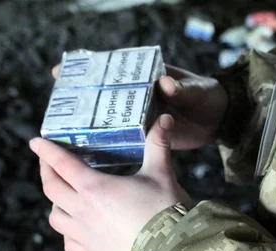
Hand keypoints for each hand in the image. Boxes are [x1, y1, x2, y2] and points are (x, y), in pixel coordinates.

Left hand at [29, 114, 191, 250]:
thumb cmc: (166, 212)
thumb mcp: (162, 174)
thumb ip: (158, 145)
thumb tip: (165, 119)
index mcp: (95, 188)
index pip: (62, 164)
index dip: (46, 151)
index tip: (36, 142)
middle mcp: (83, 212)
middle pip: (51, 189)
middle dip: (46, 172)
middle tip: (47, 163)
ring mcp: (85, 237)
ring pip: (56, 218)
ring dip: (55, 204)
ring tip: (63, 197)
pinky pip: (69, 244)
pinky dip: (68, 233)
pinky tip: (76, 229)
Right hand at [51, 64, 228, 149]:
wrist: (219, 119)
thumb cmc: (206, 97)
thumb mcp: (195, 90)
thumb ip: (181, 87)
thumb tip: (165, 83)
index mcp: (143, 78)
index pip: (108, 70)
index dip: (84, 70)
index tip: (60, 72)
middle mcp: (135, 97)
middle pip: (99, 97)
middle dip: (78, 101)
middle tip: (56, 109)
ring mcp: (137, 117)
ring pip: (106, 120)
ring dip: (88, 126)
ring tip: (64, 136)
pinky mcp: (143, 136)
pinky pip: (120, 139)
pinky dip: (106, 145)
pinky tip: (89, 156)